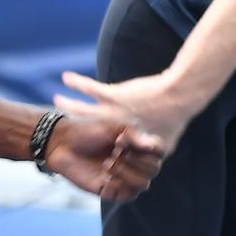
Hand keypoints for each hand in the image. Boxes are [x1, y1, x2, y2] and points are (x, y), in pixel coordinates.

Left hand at [44, 113, 163, 201]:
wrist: (61, 143)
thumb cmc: (87, 130)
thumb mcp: (112, 125)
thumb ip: (134, 133)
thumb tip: (151, 145)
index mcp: (138, 146)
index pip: (160, 152)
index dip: (148, 148)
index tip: (125, 140)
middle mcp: (134, 163)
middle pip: (154, 169)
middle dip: (135, 160)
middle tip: (114, 150)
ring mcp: (123, 178)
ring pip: (143, 185)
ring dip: (126, 173)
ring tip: (108, 163)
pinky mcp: (111, 191)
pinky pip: (127, 196)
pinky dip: (118, 185)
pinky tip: (104, 175)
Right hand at [54, 70, 195, 155]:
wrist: (178, 96)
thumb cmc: (173, 118)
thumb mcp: (163, 143)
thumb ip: (150, 151)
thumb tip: (150, 158)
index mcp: (125, 142)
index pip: (103, 146)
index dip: (93, 145)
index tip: (86, 139)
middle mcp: (114, 128)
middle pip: (86, 126)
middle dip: (73, 125)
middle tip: (63, 120)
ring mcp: (112, 111)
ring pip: (82, 109)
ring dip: (68, 104)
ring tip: (56, 99)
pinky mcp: (113, 95)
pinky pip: (89, 87)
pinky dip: (77, 82)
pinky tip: (66, 76)